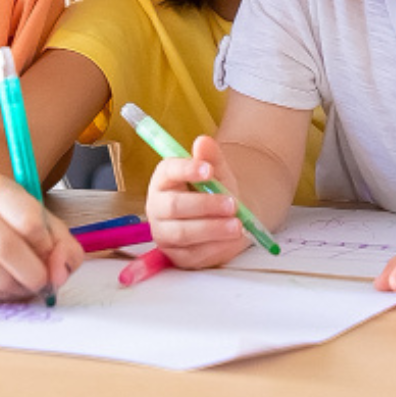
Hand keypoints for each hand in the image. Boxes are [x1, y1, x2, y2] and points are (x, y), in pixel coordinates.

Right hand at [0, 172, 79, 299]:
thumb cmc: (16, 221)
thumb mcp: (47, 223)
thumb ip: (64, 247)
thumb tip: (57, 275)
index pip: (29, 221)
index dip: (47, 245)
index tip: (50, 251)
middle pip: (5, 247)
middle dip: (34, 273)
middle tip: (44, 281)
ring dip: (20, 287)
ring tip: (25, 280)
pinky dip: (3, 295)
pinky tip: (6, 283)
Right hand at [143, 136, 250, 268]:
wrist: (225, 218)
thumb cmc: (215, 192)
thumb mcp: (218, 173)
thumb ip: (211, 158)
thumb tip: (203, 141)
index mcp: (164, 180)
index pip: (168, 171)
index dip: (186, 169)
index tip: (209, 170)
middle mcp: (158, 206)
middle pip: (173, 206)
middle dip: (205, 205)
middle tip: (232, 204)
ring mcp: (165, 233)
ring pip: (183, 232)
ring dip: (212, 229)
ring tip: (237, 225)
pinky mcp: (176, 255)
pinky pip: (193, 254)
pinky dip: (215, 247)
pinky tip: (231, 240)